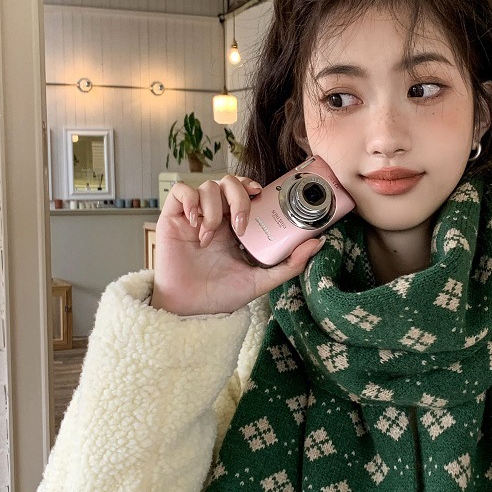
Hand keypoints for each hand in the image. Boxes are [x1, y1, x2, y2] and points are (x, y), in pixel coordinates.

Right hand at [150, 175, 324, 315]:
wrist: (190, 309)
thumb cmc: (220, 296)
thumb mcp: (261, 280)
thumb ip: (290, 264)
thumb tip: (318, 243)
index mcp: (235, 226)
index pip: (245, 191)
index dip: (251, 186)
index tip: (260, 195)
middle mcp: (216, 217)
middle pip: (228, 182)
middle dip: (238, 197)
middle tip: (240, 225)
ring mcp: (194, 216)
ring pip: (207, 186)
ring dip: (213, 209)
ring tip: (210, 236)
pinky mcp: (173, 218)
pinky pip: (181, 191)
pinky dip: (190, 202)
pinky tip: (195, 223)